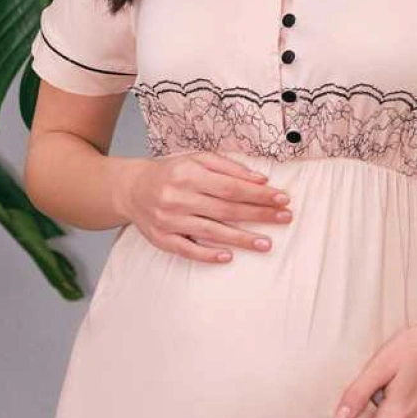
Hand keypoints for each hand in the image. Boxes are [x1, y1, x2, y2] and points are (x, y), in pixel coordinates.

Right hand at [116, 151, 292, 262]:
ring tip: (266, 243)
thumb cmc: (171, 173)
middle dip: (259, 214)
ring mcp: (169, 220)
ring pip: (211, 232)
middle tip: (285, 218)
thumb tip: (260, 179)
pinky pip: (187, 250)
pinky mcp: (162, 239)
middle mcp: (178, 197)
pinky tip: (228, 257)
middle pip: (226, 209)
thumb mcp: (197, 159)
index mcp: (189, 174)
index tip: (283, 199)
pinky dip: (208, 254)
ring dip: (241, 239)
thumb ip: (228, 167)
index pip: (232, 187)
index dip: (259, 194)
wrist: (131, 188)